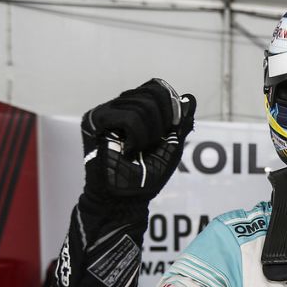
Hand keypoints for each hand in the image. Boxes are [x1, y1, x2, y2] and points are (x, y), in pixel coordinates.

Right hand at [81, 78, 195, 200]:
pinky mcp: (95, 120)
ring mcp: (107, 111)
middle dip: (163, 122)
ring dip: (150, 134)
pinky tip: (129, 149)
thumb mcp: (171, 146)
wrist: (126, 198)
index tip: (172, 128)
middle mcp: (120, 106)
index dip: (171, 105)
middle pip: (153, 93)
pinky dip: (138, 137)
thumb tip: (190, 98)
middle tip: (152, 144)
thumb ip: (181, 123)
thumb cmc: (147, 176)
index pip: (156, 88)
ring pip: (143, 105)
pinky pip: (129, 117)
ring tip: (138, 150)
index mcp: (136, 109)